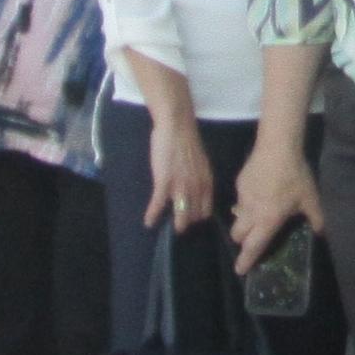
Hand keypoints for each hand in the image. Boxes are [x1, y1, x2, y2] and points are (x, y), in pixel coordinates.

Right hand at [144, 116, 217, 231]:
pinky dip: (153, 215)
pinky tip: (148, 222)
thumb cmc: (187, 142)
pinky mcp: (164, 183)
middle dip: (187, 222)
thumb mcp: (200, 163)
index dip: (199, 217)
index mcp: (207, 182)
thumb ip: (199, 178)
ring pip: (181, 215)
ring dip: (175, 224)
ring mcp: (181, 186)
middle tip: (179, 224)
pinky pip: (159, 205)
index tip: (192, 218)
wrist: (177, 127)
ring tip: (168, 228)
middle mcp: (197, 188)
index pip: (206, 209)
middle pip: (194, 216)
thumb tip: (194, 189)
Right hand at [230, 130, 324, 262]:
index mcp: (268, 220)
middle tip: (251, 240)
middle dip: (242, 241)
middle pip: (237, 235)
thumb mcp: (310, 198)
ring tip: (256, 215)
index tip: (240, 270)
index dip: (247, 259)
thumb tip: (321, 232)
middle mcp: (251, 212)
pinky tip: (260, 191)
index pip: (254, 246)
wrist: (276, 147)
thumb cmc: (295, 175)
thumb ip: (316, 218)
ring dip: (243, 222)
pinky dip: (247, 202)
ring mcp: (242, 197)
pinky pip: (240, 199)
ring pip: (237, 217)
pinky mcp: (239, 184)